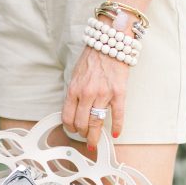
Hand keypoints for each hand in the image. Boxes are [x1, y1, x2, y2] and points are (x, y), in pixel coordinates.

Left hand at [61, 16, 130, 150]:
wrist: (110, 42)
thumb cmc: (93, 57)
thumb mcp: (76, 74)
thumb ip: (75, 92)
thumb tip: (74, 110)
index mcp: (74, 89)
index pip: (67, 117)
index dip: (70, 127)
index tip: (73, 130)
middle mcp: (87, 94)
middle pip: (81, 124)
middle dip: (82, 134)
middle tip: (85, 137)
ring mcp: (103, 94)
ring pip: (96, 123)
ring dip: (94, 136)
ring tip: (95, 142)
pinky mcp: (118, 93)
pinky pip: (117, 115)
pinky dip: (117, 127)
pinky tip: (116, 134)